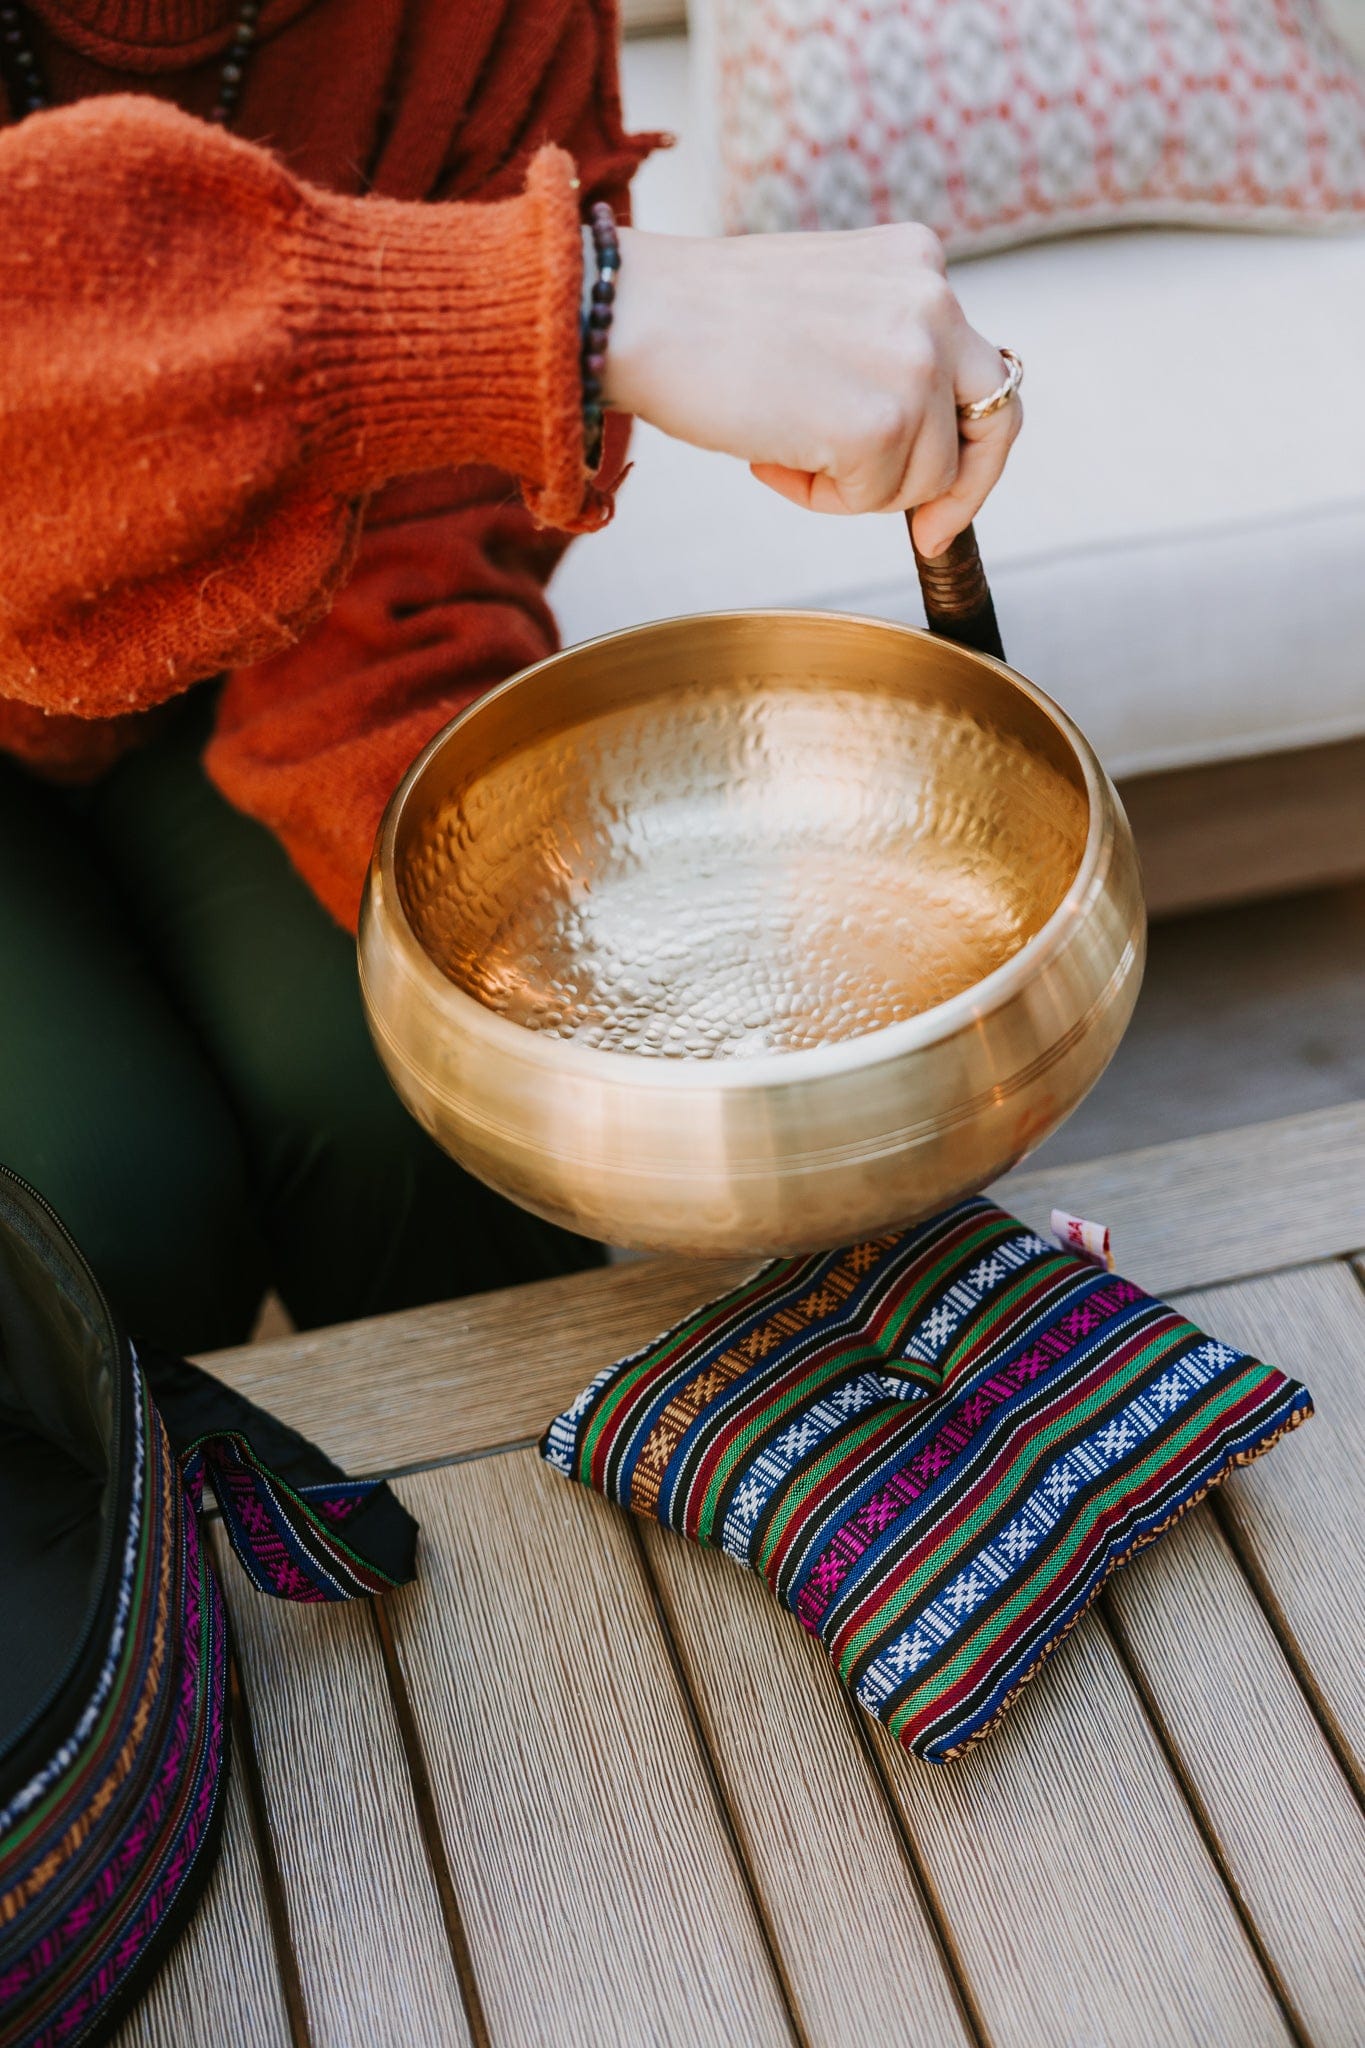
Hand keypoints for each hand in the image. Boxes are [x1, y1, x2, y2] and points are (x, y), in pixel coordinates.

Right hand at [603, 223, 1020, 556]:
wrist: (639, 316)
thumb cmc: (704, 322)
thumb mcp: (822, 308)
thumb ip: (878, 350)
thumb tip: (913, 438)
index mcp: (916, 262)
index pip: (982, 367)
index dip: (972, 443)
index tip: (945, 497)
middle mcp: (932, 301)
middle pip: (994, 423)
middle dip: (961, 487)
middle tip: (926, 533)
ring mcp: (913, 361)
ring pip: (926, 476)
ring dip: (855, 487)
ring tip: (781, 448)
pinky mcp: (883, 420)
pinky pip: (875, 500)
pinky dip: (820, 498)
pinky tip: (768, 456)